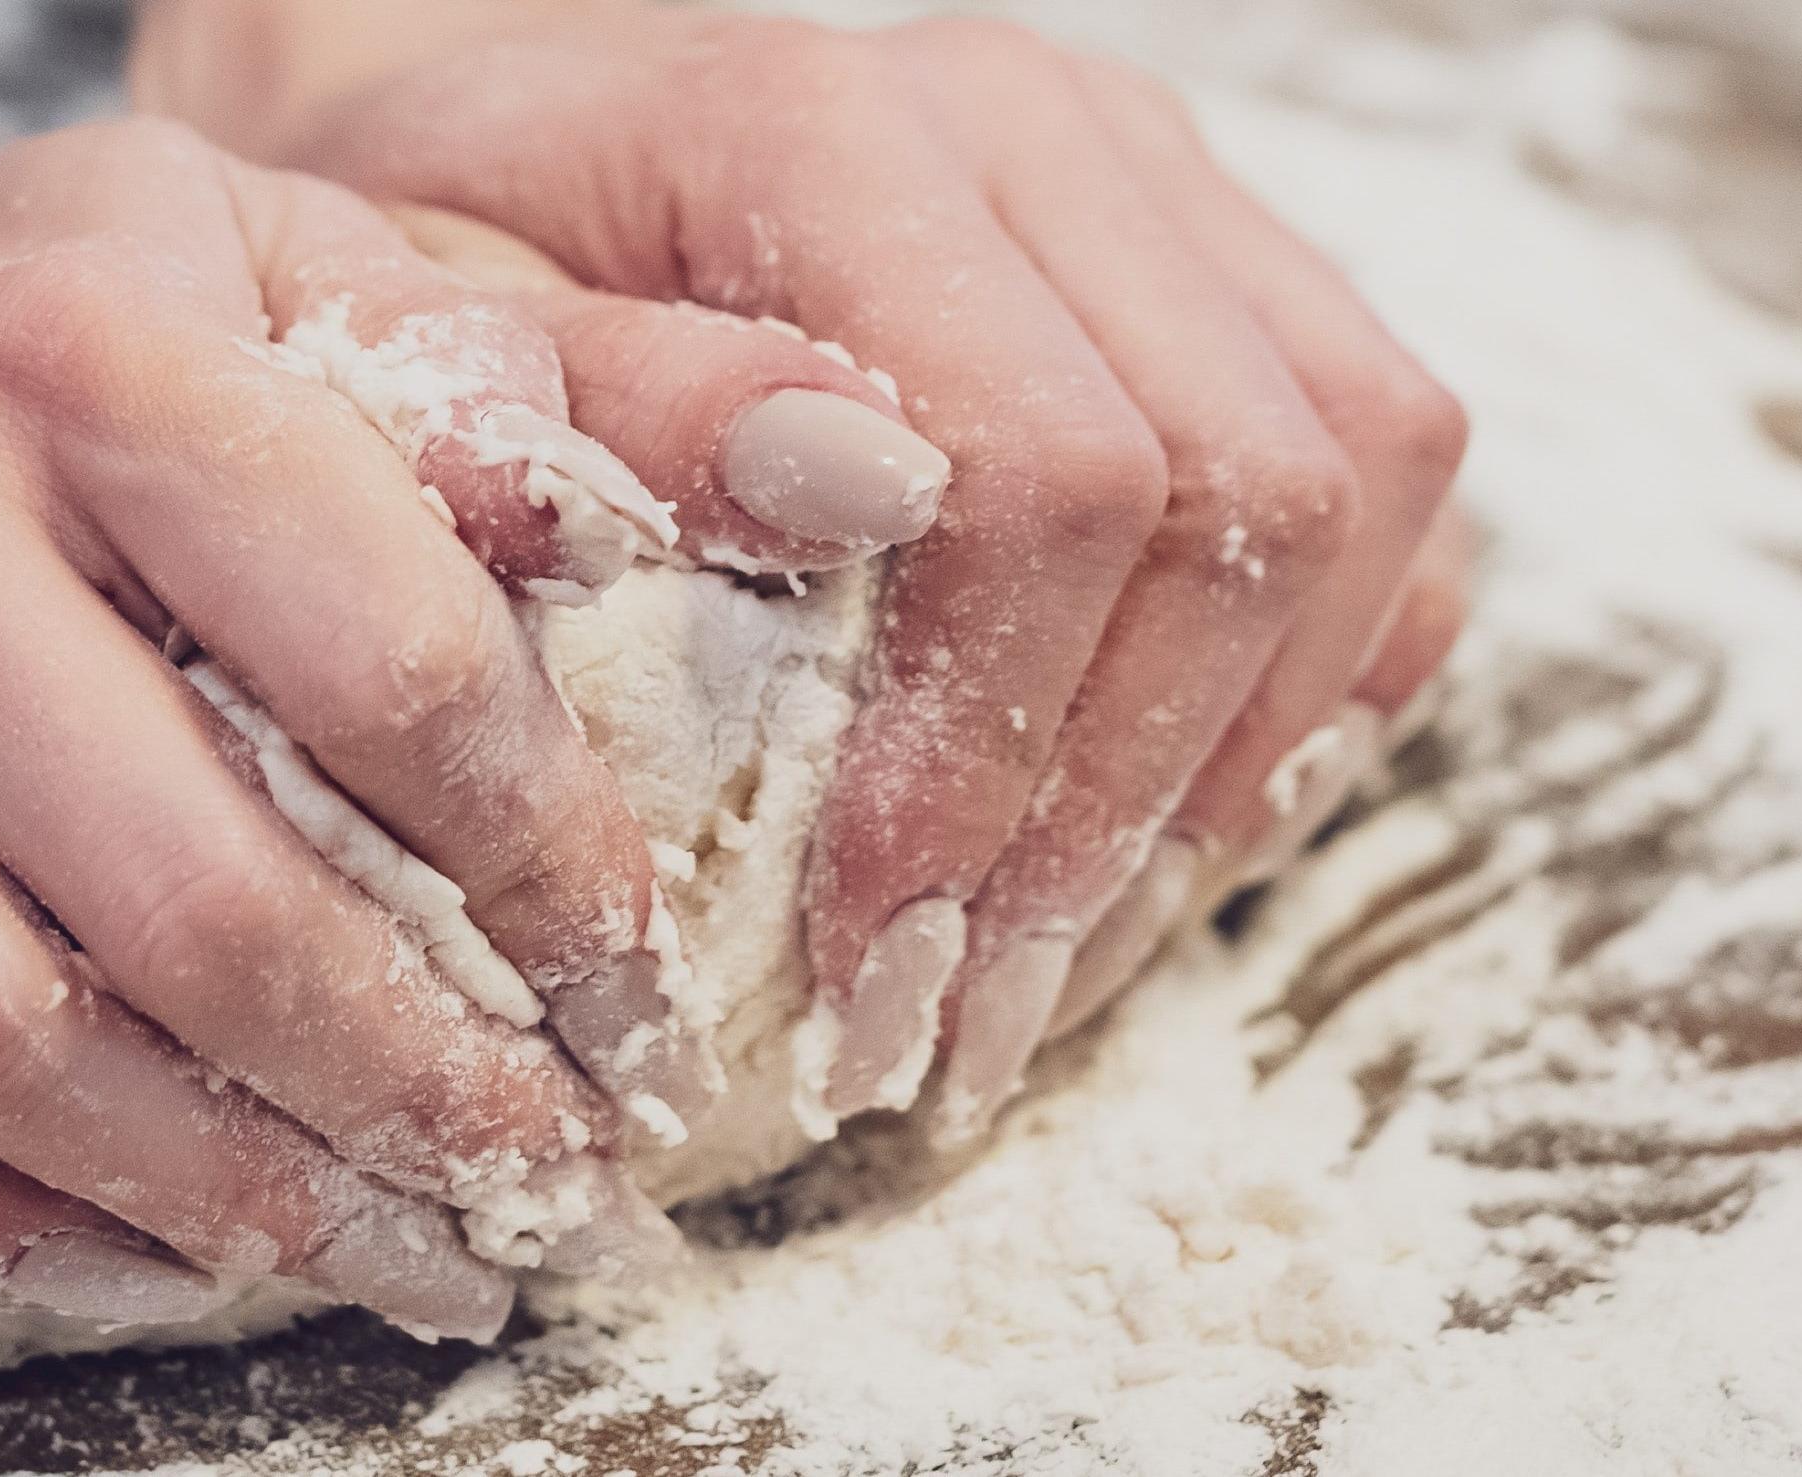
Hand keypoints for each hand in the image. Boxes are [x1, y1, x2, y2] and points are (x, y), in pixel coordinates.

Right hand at [0, 119, 813, 1332]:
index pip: (387, 658)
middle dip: (409, 1097)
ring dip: (199, 1202)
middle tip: (530, 1193)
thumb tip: (885, 474)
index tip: (637, 999)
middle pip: (189, 898)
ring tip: (356, 1254)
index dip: (553, 873)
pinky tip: (69, 1250)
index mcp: (82, 329)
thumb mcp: (306, 280)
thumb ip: (588, 381)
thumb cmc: (28, 348)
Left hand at [139, 0, 1476, 1133]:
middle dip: (1110, 813)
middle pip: (1242, 495)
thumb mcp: (410, 346)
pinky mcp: (1236, 264)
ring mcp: (1163, 183)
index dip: (984, 747)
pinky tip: (1141, 842)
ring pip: (1362, 489)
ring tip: (1044, 971)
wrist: (490, 144)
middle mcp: (1037, 127)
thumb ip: (602, 412)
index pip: (1039, 467)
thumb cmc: (425, 271)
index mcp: (824, 128)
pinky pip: (1390, 493)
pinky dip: (1307, 691)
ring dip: (1227, 774)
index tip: (868, 953)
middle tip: (955, 1026)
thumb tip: (841, 489)